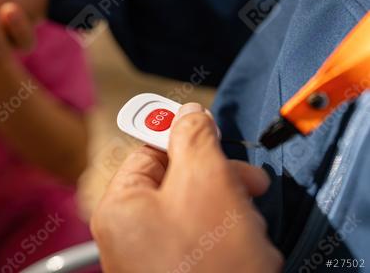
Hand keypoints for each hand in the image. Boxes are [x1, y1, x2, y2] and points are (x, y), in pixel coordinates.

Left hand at [91, 103, 283, 272]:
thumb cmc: (208, 266)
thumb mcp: (205, 182)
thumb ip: (194, 139)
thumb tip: (188, 113)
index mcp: (120, 205)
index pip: (149, 151)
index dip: (185, 139)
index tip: (212, 133)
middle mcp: (129, 233)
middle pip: (176, 182)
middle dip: (219, 181)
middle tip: (249, 185)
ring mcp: (152, 257)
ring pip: (197, 212)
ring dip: (230, 212)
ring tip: (250, 233)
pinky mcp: (178, 272)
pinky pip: (203, 242)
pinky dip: (229, 241)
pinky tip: (246, 253)